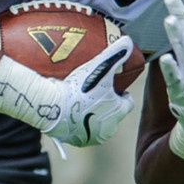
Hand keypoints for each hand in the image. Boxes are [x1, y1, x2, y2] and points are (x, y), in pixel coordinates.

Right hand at [0, 36, 135, 146]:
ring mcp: (94, 137)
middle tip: (94, 93)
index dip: (121, 94)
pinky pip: (84, 133)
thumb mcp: (99, 67)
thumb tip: (129, 41)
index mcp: (118, 111)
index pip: (127, 103)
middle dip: (107, 106)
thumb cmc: (79, 89)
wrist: (54, 108)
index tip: (112, 88)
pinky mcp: (79, 142)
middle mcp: (110, 128)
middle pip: (114, 115)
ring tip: (82, 103)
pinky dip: (80, 125)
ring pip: (99, 125)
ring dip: (94, 116)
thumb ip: (115, 54)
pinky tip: (72, 114)